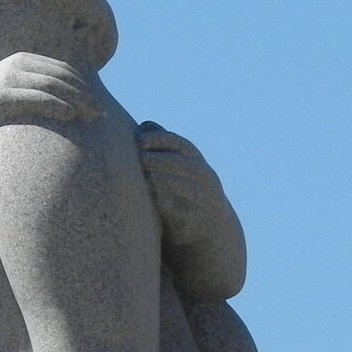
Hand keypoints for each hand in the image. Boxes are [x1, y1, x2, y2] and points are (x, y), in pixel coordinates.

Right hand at [0, 52, 101, 127]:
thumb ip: (28, 91)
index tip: (97, 101)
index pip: (62, 68)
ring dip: (78, 100)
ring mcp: (9, 78)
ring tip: (92, 116)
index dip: (83, 84)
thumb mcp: (7, 95)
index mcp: (21, 60)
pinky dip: (59, 105)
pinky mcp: (3, 95)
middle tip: (101, 112)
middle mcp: (17, 64)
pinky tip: (71, 116)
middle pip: (62, 75)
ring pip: (54, 85)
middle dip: (85, 93)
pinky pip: (38, 98)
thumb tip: (54, 102)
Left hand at [137, 121, 226, 246]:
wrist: (212, 227)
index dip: (161, 140)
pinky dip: (168, 206)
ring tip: (147, 179)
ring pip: (186, 188)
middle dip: (161, 161)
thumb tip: (145, 125)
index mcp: (197, 162)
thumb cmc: (186, 189)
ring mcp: (201, 200)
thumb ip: (165, 147)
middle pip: (184, 165)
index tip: (140, 140)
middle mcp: (203, 179)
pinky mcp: (192, 221)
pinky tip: (154, 200)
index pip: (180, 144)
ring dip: (165, 182)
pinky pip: (181, 213)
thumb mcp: (182, 166)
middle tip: (139, 159)